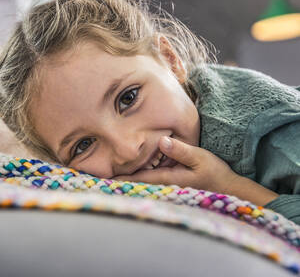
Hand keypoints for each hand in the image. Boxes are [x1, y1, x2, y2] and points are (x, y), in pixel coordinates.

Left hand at [119, 136, 277, 205]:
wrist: (231, 190)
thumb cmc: (215, 174)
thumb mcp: (200, 158)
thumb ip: (180, 150)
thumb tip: (161, 141)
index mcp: (168, 179)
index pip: (139, 178)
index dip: (121, 177)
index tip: (105, 176)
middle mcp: (165, 185)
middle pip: (138, 182)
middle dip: (121, 179)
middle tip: (101, 175)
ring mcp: (168, 186)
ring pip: (144, 182)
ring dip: (129, 179)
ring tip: (110, 174)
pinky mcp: (173, 184)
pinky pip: (152, 181)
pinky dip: (141, 177)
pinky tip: (133, 173)